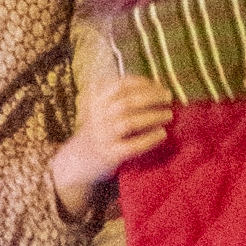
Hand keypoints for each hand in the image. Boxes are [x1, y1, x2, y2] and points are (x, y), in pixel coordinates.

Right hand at [50, 71, 170, 217]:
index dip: (143, 83)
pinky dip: (150, 138)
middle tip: (169, 97)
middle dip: (152, 97)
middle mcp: (97, 117)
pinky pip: (133, 145)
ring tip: (169, 114)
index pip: (120, 85)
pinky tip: (162, 134)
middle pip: (127, 101)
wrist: (76, 162)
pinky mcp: (110, 155)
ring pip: (130, 122)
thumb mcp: (100, 111)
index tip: (159, 85)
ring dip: (153, 116)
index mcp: (96, 101)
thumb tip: (156, 90)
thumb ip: (119, 99)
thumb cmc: (98, 133)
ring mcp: (103, 137)